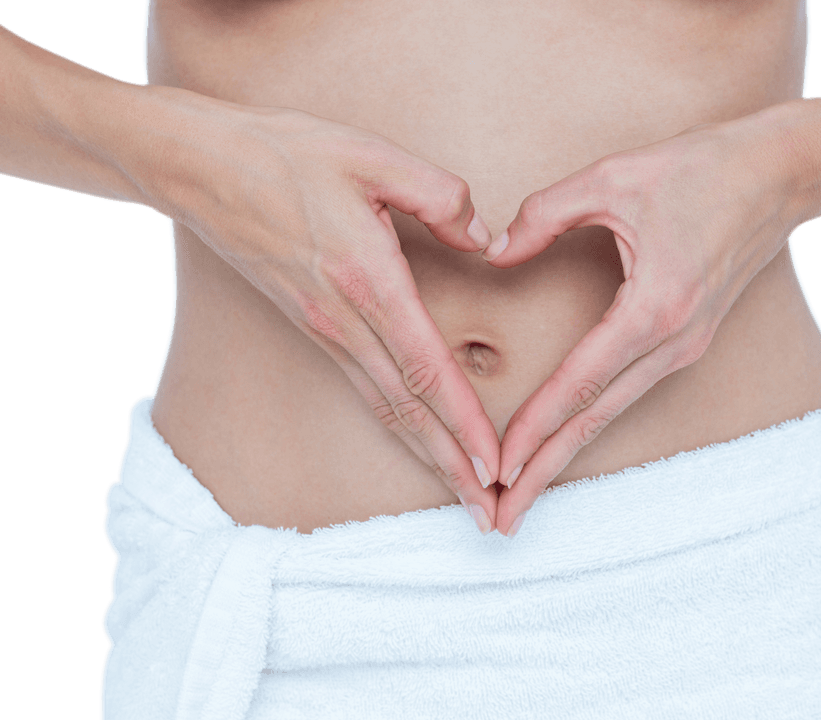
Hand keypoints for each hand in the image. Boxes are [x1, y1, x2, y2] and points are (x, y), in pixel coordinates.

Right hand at [157, 102, 501, 531]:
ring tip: (462, 495)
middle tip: (490, 515)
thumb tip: (486, 239)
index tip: (495, 468)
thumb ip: (440, 195)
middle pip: (408, 412)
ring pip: (385, 410)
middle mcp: (343, 323)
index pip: (427, 372)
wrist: (200, 168)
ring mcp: (324, 331)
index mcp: (367, 282)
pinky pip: (363, 389)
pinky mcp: (312, 327)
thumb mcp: (372, 156)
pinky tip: (418, 439)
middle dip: (452, 468)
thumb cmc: (287, 155)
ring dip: (427, 457)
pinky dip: (398, 425)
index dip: (465, 426)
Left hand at [483, 116, 804, 534]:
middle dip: (543, 472)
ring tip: (521, 493)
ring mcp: (685, 348)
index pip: (581, 382)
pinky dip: (590, 422)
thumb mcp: (613, 177)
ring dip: (564, 454)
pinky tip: (562, 440)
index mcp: (654, 307)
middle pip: (595, 420)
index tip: (496, 466)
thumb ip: (544, 215)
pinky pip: (629, 392)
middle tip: (499, 519)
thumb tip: (493, 252)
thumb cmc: (701, 169)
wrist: (782, 175)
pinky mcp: (687, 342)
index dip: (534, 427)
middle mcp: (673, 342)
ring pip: (612, 414)